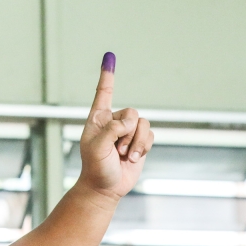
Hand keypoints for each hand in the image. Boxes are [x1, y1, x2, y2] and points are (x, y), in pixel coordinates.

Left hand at [78, 52, 153, 200]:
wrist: (105, 188)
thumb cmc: (95, 168)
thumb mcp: (97, 148)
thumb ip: (112, 130)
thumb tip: (129, 121)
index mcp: (97, 119)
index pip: (103, 94)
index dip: (107, 76)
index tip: (109, 57)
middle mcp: (112, 122)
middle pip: (131, 112)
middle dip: (127, 132)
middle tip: (116, 149)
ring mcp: (127, 131)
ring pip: (143, 124)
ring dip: (136, 142)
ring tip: (123, 156)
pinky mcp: (139, 141)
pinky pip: (150, 135)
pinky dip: (144, 147)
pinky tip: (132, 158)